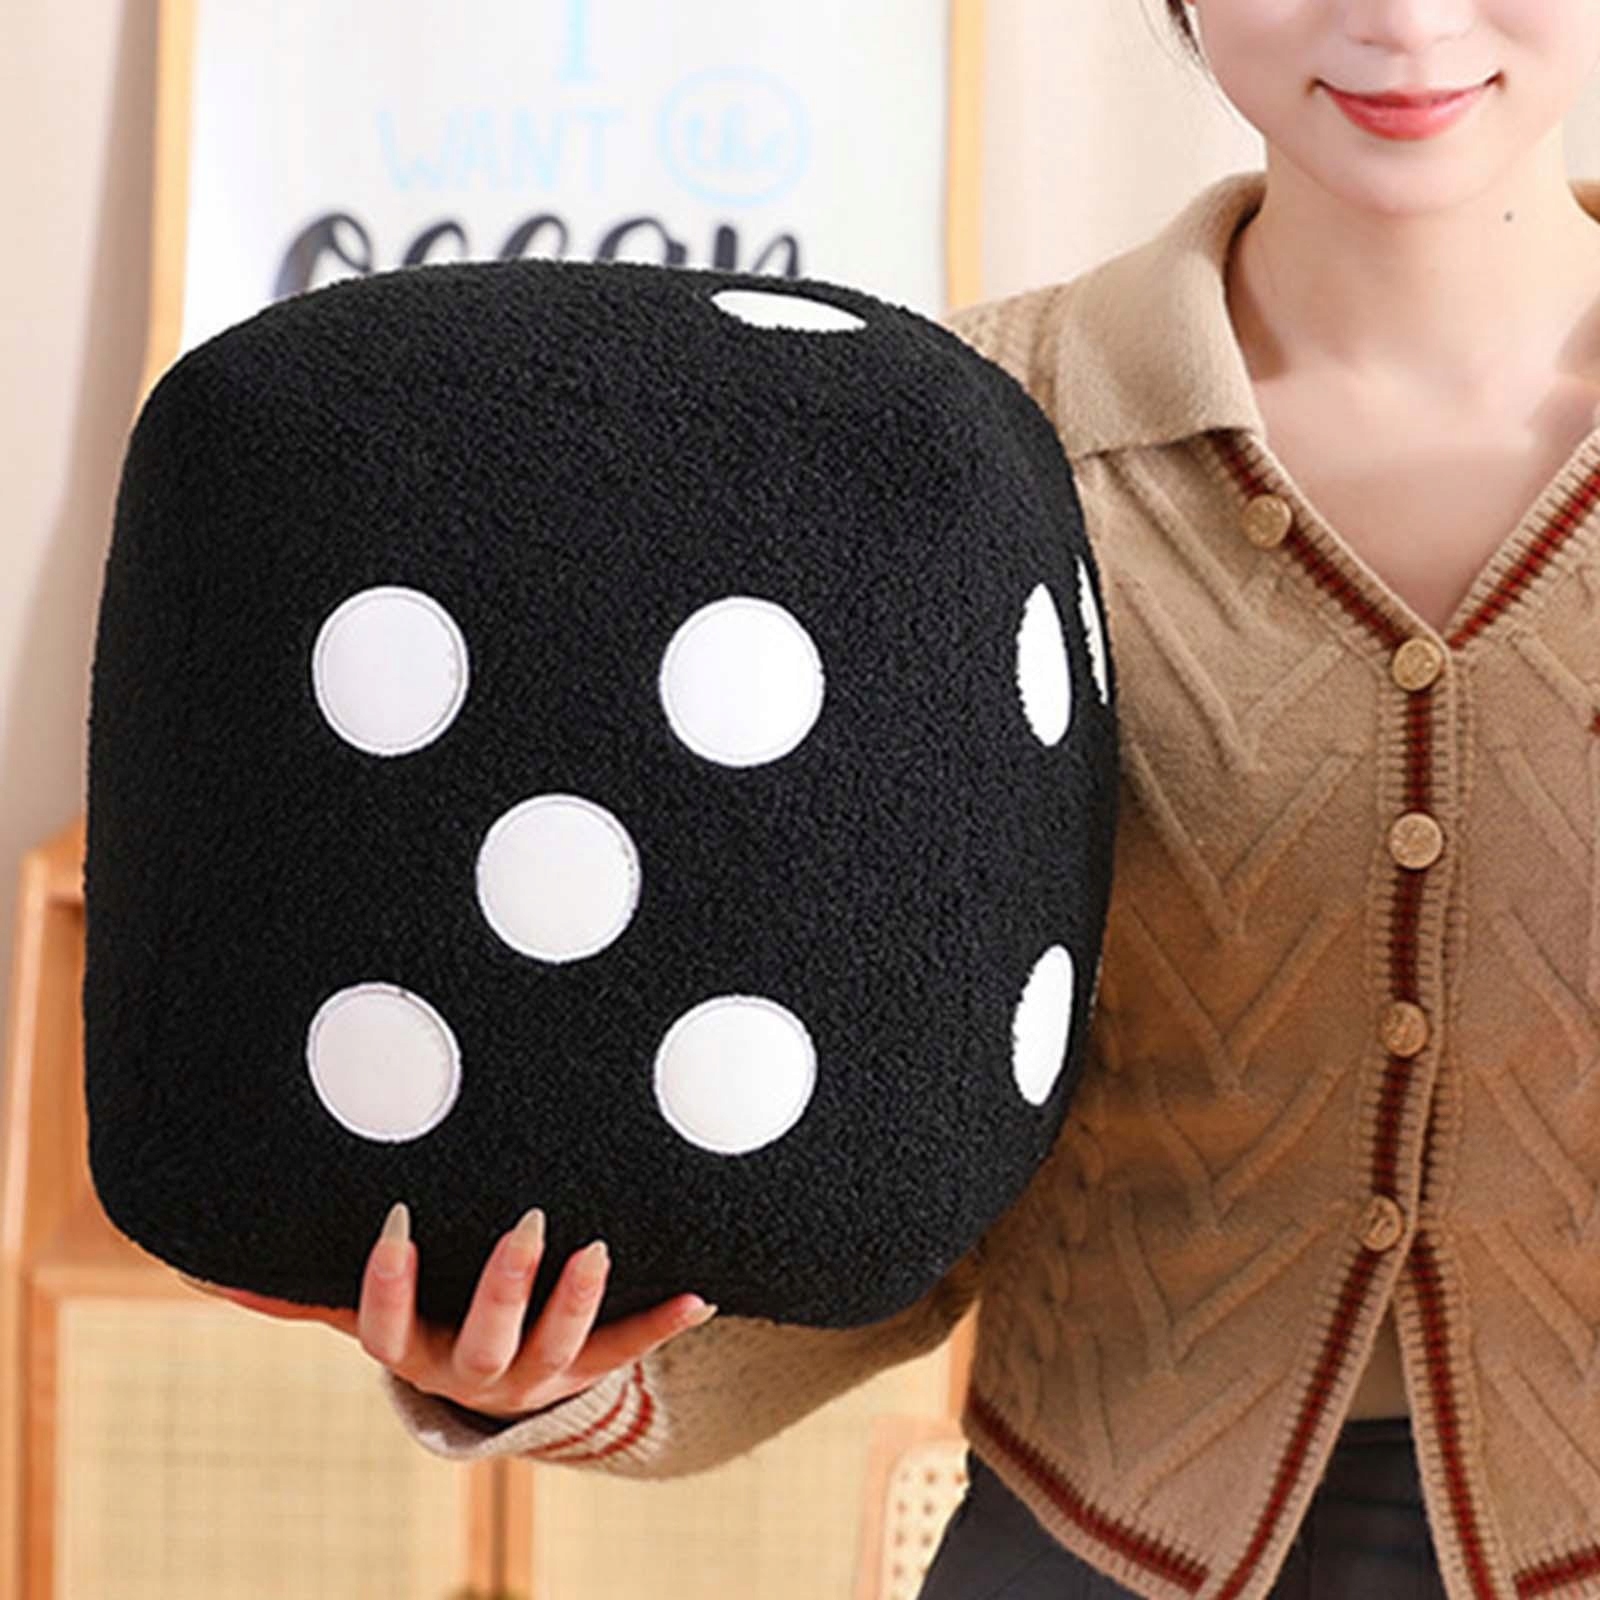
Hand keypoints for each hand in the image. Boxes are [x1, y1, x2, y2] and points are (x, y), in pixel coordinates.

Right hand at [175, 1204, 717, 1421]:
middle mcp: (477, 1372)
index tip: (398, 1225)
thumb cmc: (428, 1326)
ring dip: (581, 1300)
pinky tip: (703, 1292)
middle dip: (506, 1286)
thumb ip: (300, 1296)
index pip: (388, 1331)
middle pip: (485, 1344)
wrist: (503, 1386)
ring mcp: (539, 1375)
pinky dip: (664, 1321)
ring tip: (602, 1246)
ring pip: (560, 1350)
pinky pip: (629, 1350)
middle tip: (530, 1222)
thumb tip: (202, 1273)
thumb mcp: (370, 1313)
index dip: (390, 1287)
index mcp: (418, 1352)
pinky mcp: (591, 1365)